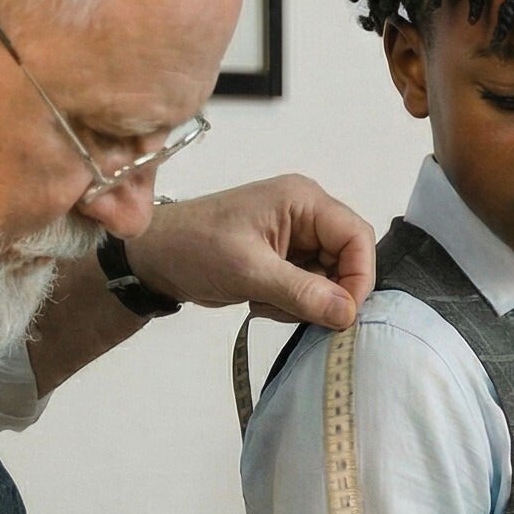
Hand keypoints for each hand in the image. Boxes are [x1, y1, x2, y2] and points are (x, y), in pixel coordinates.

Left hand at [124, 175, 375, 328]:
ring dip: (304, 302)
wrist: (155, 258)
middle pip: (346, 260)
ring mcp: (296, 238)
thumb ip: (301, 292)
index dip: (358, 276)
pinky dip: (291, 304)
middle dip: (326, 293)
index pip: (357, 236)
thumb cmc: (195, 248)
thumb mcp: (249, 271)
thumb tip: (347, 313)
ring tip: (264, 302)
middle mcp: (306, 214)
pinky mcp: (283, 260)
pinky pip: (308, 288)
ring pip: (328, 279)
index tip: (343, 313)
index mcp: (303, 200)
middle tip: (292, 310)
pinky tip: (259, 301)